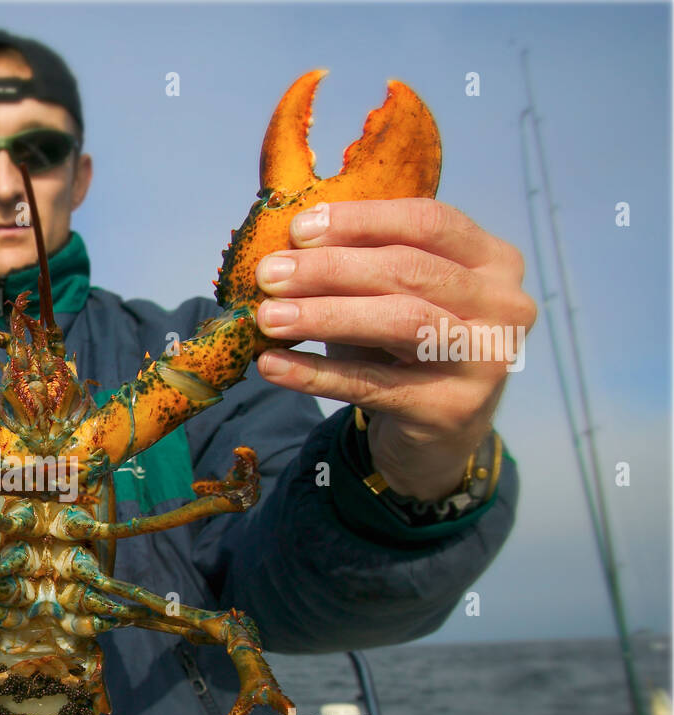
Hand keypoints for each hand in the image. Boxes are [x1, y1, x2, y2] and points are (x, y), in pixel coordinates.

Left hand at [253, 199, 536, 500]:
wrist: (440, 437)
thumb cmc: (409, 349)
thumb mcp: (396, 298)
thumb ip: (361, 265)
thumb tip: (284, 246)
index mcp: (493, 260)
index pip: (429, 222)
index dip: (362, 220)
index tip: (299, 229)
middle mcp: (503, 305)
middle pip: (409, 271)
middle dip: (330, 269)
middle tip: (270, 274)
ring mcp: (484, 360)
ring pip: (399, 322)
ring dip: (324, 316)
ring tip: (268, 317)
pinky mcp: (451, 409)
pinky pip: (371, 385)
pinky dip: (315, 373)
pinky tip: (273, 364)